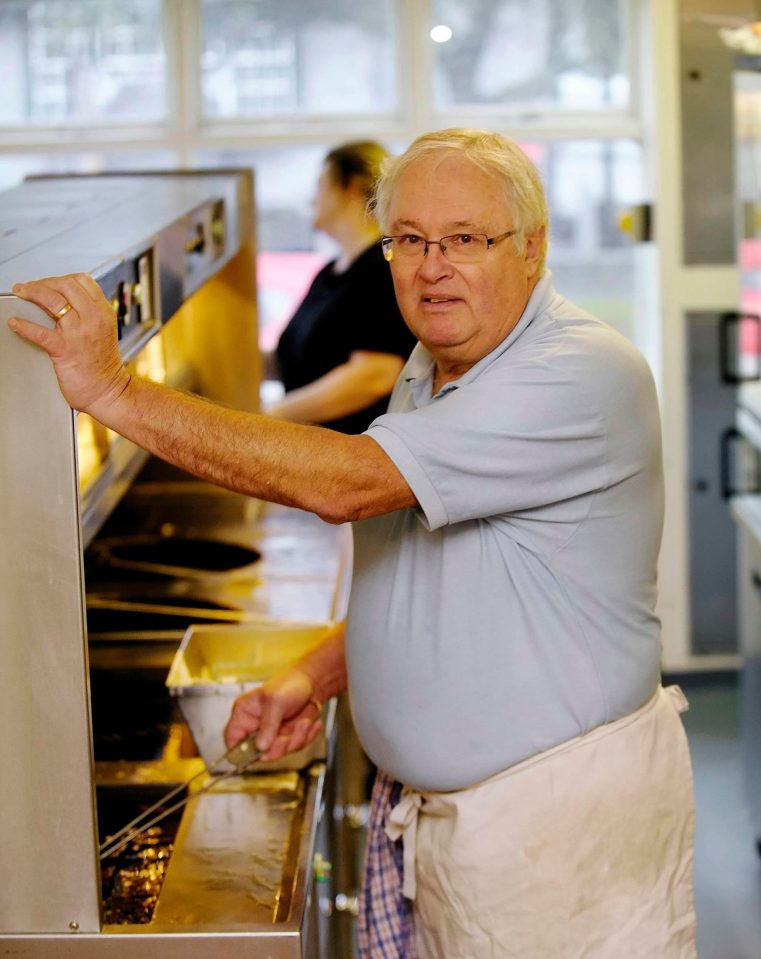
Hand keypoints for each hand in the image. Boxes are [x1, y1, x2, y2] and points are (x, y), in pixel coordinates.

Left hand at [9, 273, 130, 415]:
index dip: (61, 278)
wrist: (108, 391)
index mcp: (104, 312)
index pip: (82, 280)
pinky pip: (39, 331)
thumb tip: (62, 302)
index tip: (49, 283)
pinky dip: (23, 325)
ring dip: (31, 292)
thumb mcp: (103, 331)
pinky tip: (15, 323)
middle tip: (29, 287)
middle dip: (43, 282)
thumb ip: (88, 315)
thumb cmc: (103, 366)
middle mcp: (93, 319)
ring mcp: (79, 333)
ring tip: (20, 293)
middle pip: (65, 285)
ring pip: (52, 300)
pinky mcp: (65, 350)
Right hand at [224, 667, 323, 761]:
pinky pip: (295, 747)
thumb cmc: (289, 684)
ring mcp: (272, 734)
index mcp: (244, 715)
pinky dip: (306, 737)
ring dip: (296, 739)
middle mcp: (256, 727)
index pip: (232, 740)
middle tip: (287, 738)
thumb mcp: (276, 702)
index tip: (258, 753)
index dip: (240, 753)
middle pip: (258, 753)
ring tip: (304, 722)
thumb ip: (267, 725)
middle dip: (277, 748)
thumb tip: (260, 748)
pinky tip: (310, 723)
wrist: (312, 682)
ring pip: (280, 752)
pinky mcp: (288, 737)